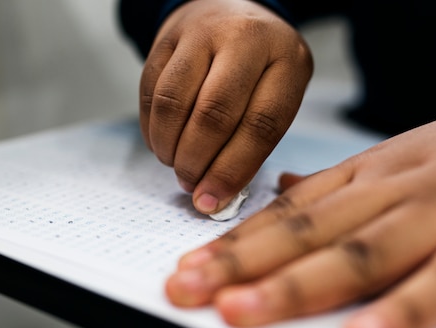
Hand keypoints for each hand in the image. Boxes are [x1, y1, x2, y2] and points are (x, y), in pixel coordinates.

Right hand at [140, 0, 311, 213]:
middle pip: (213, 115)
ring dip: (169, 147)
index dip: (232, 171)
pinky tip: (162, 143)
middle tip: (191, 184)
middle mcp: (244, 39)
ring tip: (176, 164)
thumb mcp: (278, 93)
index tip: (212, 200)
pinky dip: (152, 129)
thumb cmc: (259, 66)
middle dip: (196, 162)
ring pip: (173, 102)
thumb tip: (216, 193)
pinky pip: (150, 92)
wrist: (229, 8)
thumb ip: (256, 140)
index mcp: (285, 60)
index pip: (260, 126)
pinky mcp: (167, 39)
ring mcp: (201, 34)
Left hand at [165, 105, 435, 327]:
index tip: (189, 265)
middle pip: (305, 233)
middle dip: (240, 264)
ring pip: (357, 255)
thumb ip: (338, 182)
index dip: (234, 241)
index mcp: (367, 174)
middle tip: (186, 289)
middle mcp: (391, 194)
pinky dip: (402, 310)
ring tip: (240, 312)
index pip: (288, 212)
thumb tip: (284, 186)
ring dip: (294, 286)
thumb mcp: (395, 158)